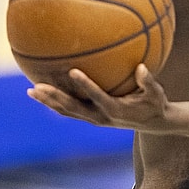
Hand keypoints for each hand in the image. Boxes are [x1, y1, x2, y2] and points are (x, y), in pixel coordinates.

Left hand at [27, 64, 169, 131]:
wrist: (153, 122)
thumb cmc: (155, 103)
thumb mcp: (157, 93)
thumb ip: (148, 81)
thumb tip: (142, 67)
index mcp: (116, 110)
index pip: (98, 96)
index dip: (85, 85)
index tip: (72, 71)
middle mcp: (102, 117)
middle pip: (74, 108)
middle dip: (55, 97)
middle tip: (38, 86)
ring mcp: (95, 119)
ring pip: (68, 111)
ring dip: (49, 102)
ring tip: (31, 91)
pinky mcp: (92, 118)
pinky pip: (70, 112)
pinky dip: (55, 104)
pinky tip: (42, 95)